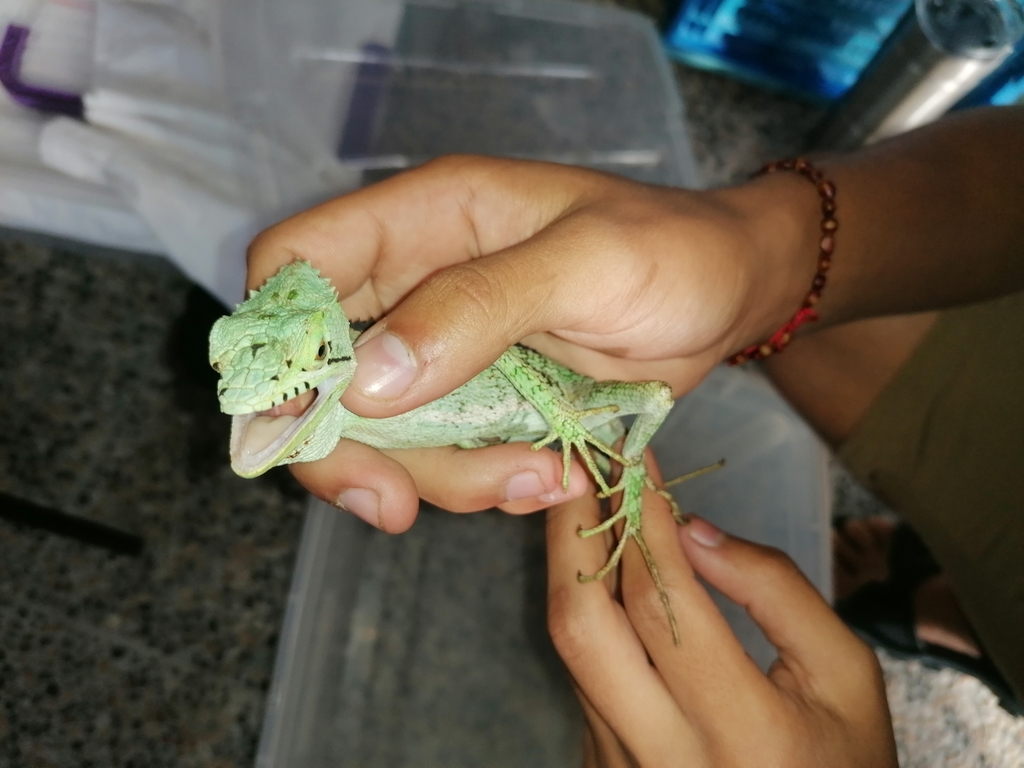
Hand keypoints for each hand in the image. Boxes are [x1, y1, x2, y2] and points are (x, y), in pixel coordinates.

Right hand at [246, 156, 815, 529]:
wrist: (729, 295)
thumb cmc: (672, 252)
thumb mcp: (589, 263)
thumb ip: (479, 306)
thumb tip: (365, 381)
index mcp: (424, 220)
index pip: (294, 263)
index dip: (276, 341)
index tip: (308, 419)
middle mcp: (414, 284)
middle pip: (318, 374)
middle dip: (347, 451)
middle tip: (392, 507)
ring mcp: (442, 351)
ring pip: (380, 435)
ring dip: (441, 478)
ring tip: (537, 477)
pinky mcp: (477, 402)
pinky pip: (441, 460)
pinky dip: (483, 486)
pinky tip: (549, 479)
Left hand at [546, 455, 897, 767]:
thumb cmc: (841, 761)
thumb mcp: (845, 674)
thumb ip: (776, 592)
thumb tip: (694, 530)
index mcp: (740, 729)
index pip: (663, 599)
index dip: (642, 519)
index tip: (635, 459)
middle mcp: (663, 753)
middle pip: (583, 627)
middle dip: (573, 534)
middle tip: (582, 470)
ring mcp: (620, 765)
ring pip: (573, 649)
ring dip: (573, 567)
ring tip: (586, 504)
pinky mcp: (600, 766)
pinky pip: (581, 675)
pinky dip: (588, 613)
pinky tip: (602, 572)